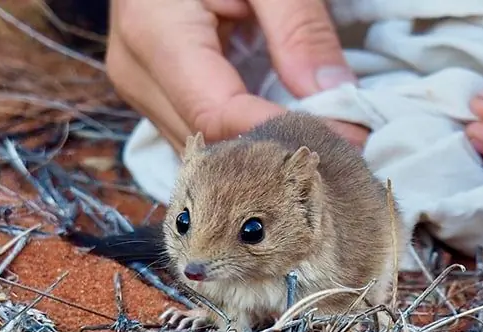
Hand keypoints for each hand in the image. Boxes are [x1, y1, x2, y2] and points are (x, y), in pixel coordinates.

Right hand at [105, 0, 367, 151]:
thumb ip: (298, 27)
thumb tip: (331, 92)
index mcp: (155, 34)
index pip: (218, 115)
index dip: (282, 134)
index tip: (344, 140)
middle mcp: (138, 75)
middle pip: (210, 143)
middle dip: (277, 151)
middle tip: (342, 145)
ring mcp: (143, 90)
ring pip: (204, 150)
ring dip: (261, 152)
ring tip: (317, 140)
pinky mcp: (155, 96)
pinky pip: (200, 135)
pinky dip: (243, 140)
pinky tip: (281, 131)